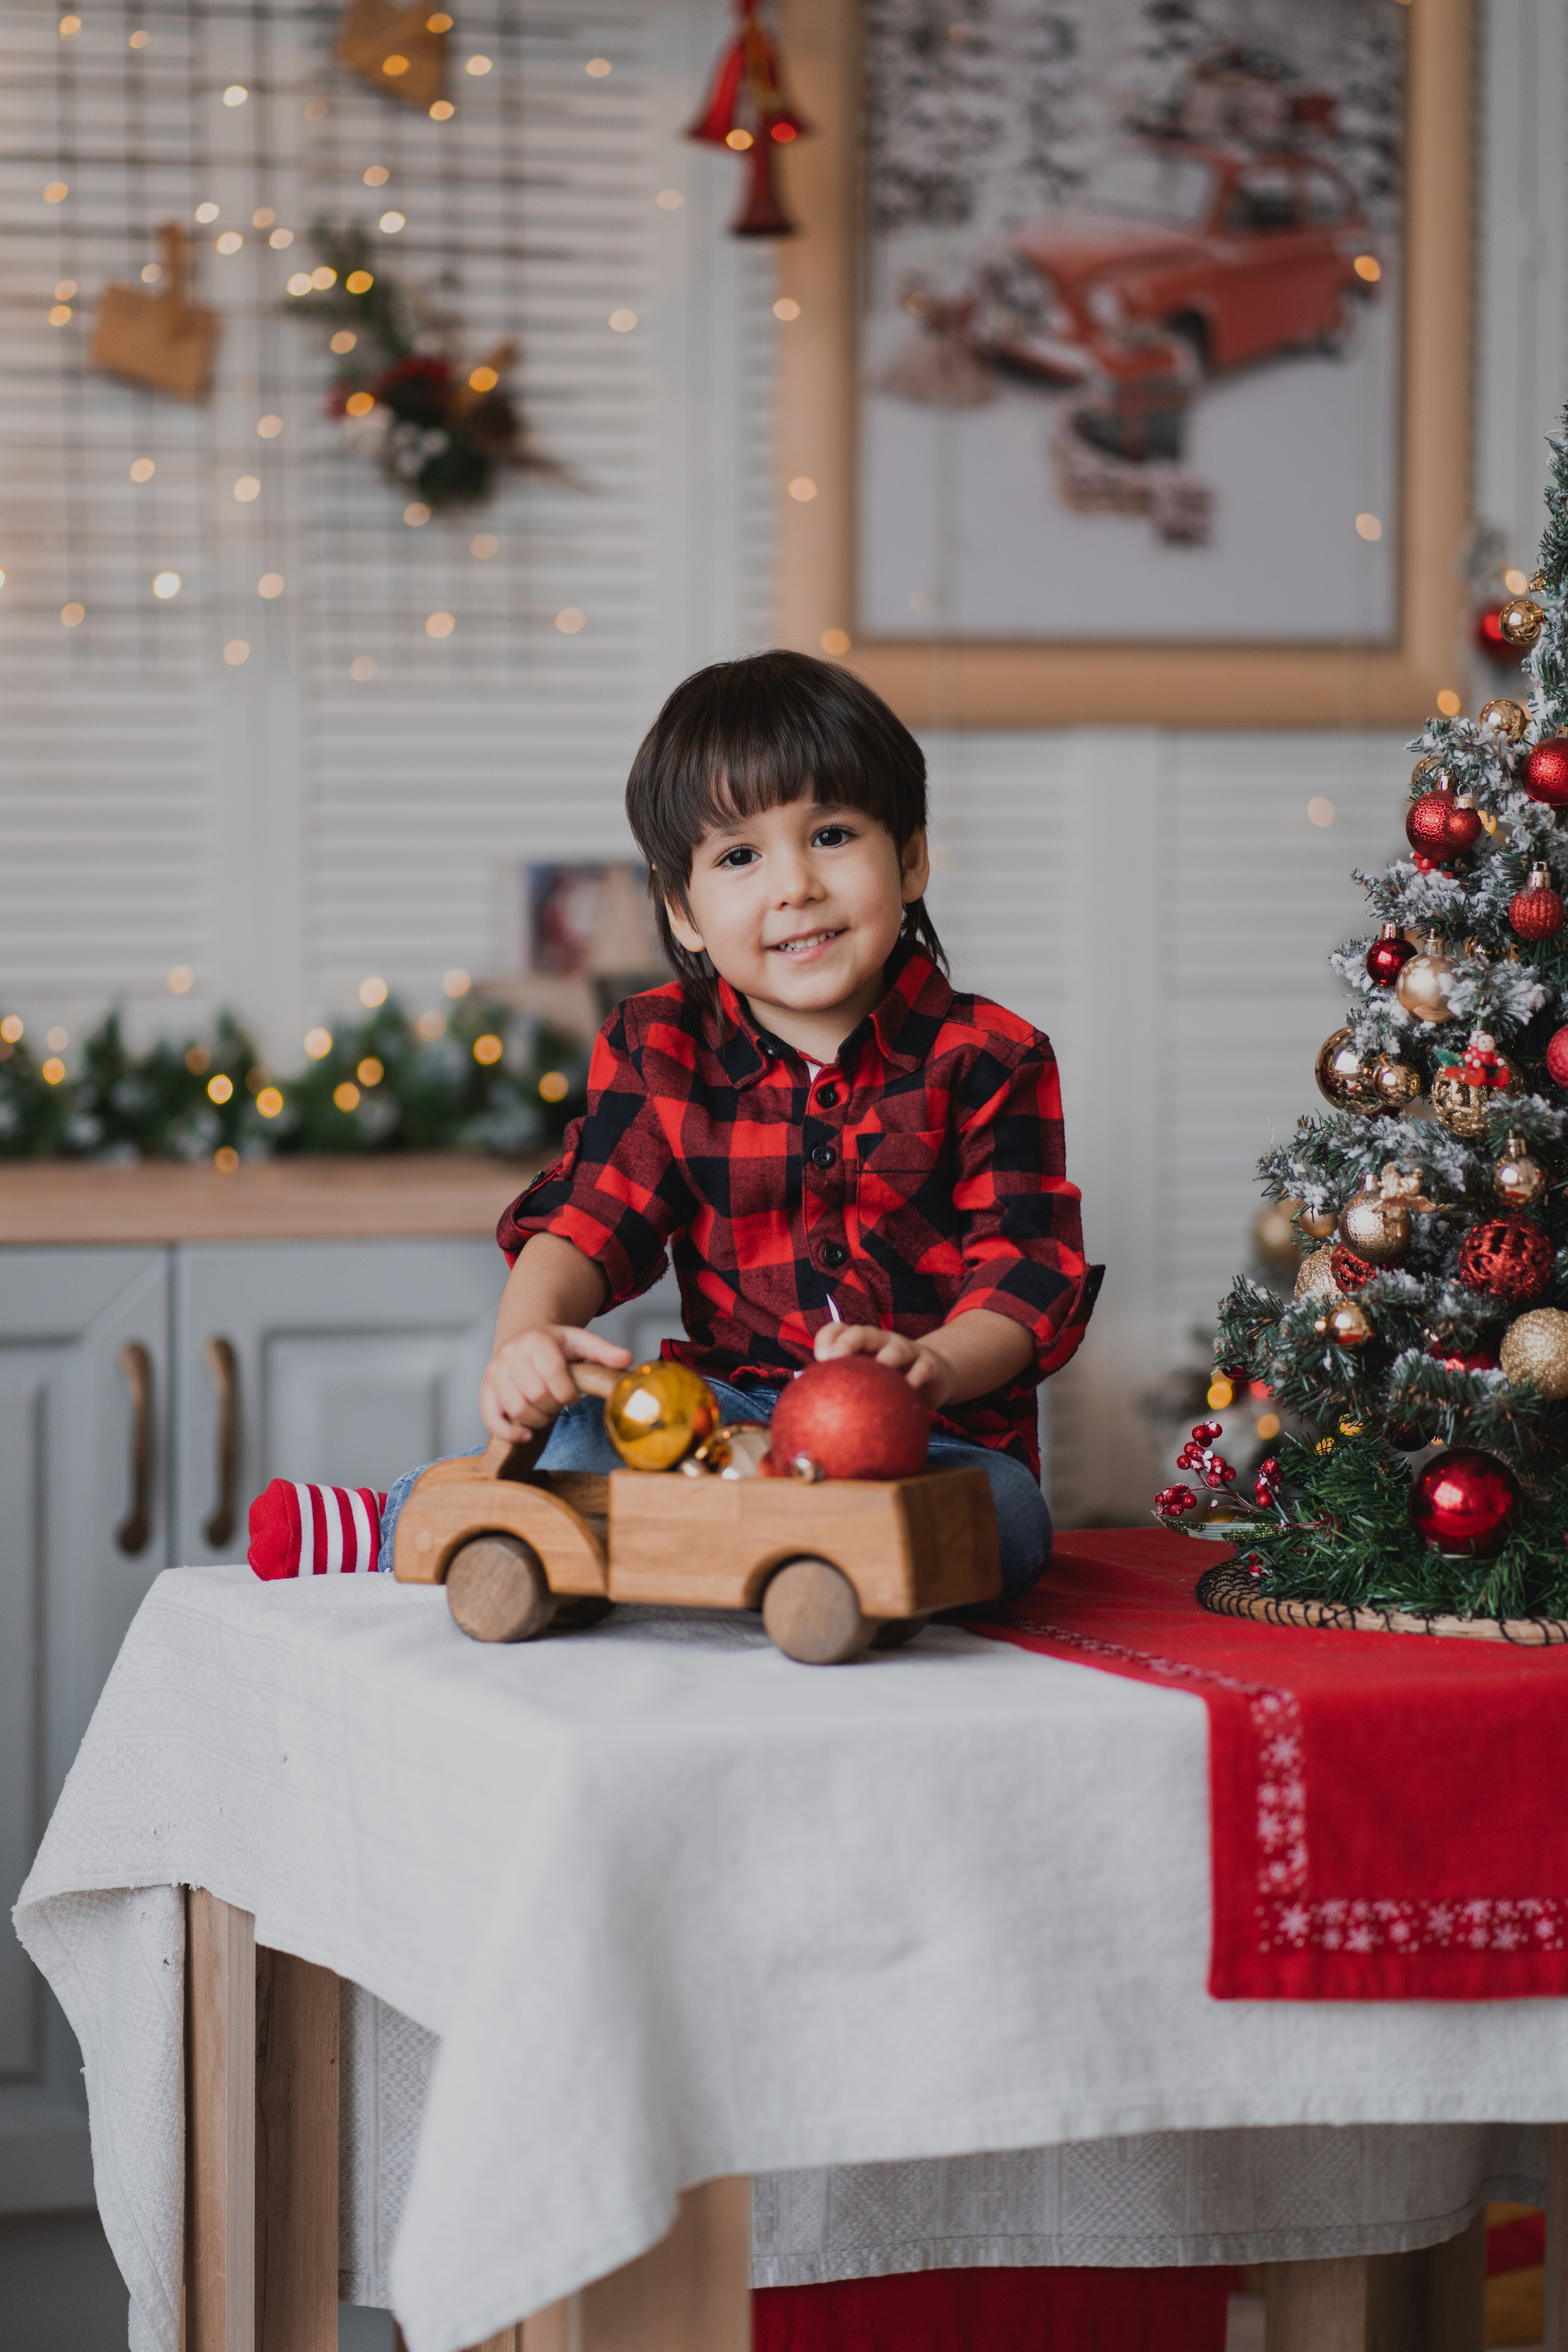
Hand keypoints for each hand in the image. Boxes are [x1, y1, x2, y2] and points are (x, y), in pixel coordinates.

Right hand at [481, 1325, 631, 1442]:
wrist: (521, 1339)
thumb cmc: (554, 1346)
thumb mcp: (580, 1341)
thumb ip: (603, 1350)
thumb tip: (627, 1360)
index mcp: (537, 1341)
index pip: (553, 1374)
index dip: (567, 1393)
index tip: (573, 1398)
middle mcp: (511, 1355)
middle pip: (536, 1395)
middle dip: (554, 1407)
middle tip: (559, 1404)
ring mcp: (495, 1374)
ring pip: (518, 1409)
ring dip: (538, 1419)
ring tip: (547, 1411)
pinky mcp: (485, 1392)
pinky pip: (492, 1419)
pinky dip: (509, 1433)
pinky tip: (526, 1436)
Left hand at [811, 1320, 955, 1408]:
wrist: (935, 1376)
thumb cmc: (889, 1380)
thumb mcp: (866, 1378)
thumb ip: (842, 1385)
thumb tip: (805, 1400)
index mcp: (861, 1342)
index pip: (838, 1330)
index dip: (827, 1337)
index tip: (818, 1358)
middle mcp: (881, 1340)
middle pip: (863, 1333)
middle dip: (847, 1342)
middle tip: (835, 1359)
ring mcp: (906, 1349)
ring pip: (895, 1347)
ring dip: (886, 1358)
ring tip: (878, 1371)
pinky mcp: (928, 1363)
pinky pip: (923, 1366)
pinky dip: (916, 1376)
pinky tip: (909, 1388)